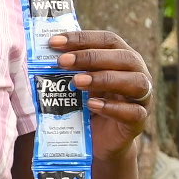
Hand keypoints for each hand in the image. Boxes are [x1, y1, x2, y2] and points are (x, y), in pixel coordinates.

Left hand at [52, 29, 152, 157]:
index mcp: (122, 58)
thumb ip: (64, 70)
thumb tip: (36, 54)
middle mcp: (137, 73)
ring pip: (135, 82)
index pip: (108, 40)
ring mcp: (142, 98)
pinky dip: (112, 108)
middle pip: (124, 57)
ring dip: (104, 79)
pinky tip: (92, 105)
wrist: (98, 140)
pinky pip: (133, 112)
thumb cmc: (85, 104)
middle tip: (62, 62)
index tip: (53, 42)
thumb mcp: (75, 84)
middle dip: (91, 57)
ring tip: (77, 82)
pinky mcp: (138, 121)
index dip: (82, 38)